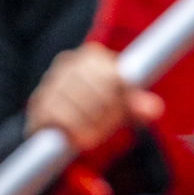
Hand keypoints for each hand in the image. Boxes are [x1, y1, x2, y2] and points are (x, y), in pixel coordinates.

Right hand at [24, 44, 163, 148]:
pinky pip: (58, 116)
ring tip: (94, 136)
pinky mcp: (39, 103)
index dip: (120, 102)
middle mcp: (68, 62)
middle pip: (97, 92)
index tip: (119, 114)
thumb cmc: (100, 112)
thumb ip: (139, 107)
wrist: (63, 126)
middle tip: (107, 130)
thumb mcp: (123, 108)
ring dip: (90, 126)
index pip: (114, 78)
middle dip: (106, 116)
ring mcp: (50, 81)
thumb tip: (154, 109)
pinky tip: (77, 138)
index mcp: (92, 56)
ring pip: (78, 105)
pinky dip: (72, 130)